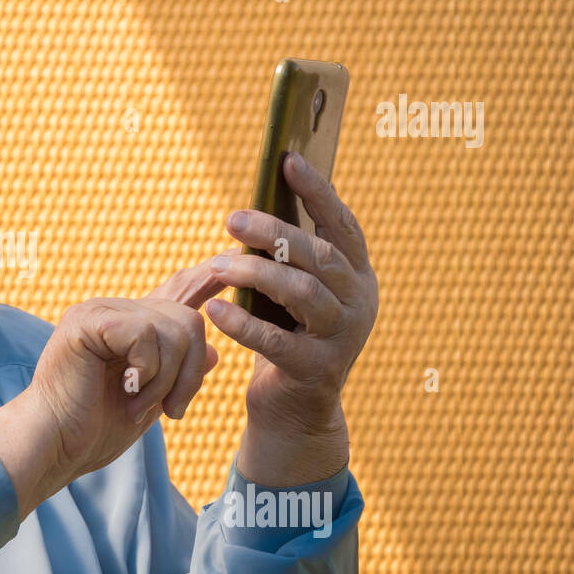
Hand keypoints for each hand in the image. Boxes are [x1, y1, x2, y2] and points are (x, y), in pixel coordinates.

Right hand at [0, 254, 231, 517]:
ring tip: (139, 404)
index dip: (205, 277)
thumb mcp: (150, 401)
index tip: (232, 255)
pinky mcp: (88, 320)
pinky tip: (125, 387)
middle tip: (173, 411)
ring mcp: (99, 311)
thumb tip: (213, 351)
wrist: (55, 444)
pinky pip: (145, 335)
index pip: (175, 291)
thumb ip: (177, 374)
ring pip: (174, 329)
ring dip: (166, 379)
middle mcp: (114, 310)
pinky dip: (146, 371)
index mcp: (127, 326)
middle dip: (189, 373)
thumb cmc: (94, 429)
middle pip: (189, 320)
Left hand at [205, 151, 378, 484]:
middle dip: (274, 233)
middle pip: (319, 257)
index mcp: (356, 276)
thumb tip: (252, 208)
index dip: (318, 192)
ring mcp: (342, 339)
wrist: (294, 412)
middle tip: (232, 218)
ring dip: (254, 274)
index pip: (342, 225)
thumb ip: (286, 258)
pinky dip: (243, 324)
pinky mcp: (317, 371)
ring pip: (302, 294)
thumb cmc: (285, 337)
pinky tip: (216, 311)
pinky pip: (276, 342)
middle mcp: (358, 303)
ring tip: (215, 265)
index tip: (287, 160)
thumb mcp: (290, 295)